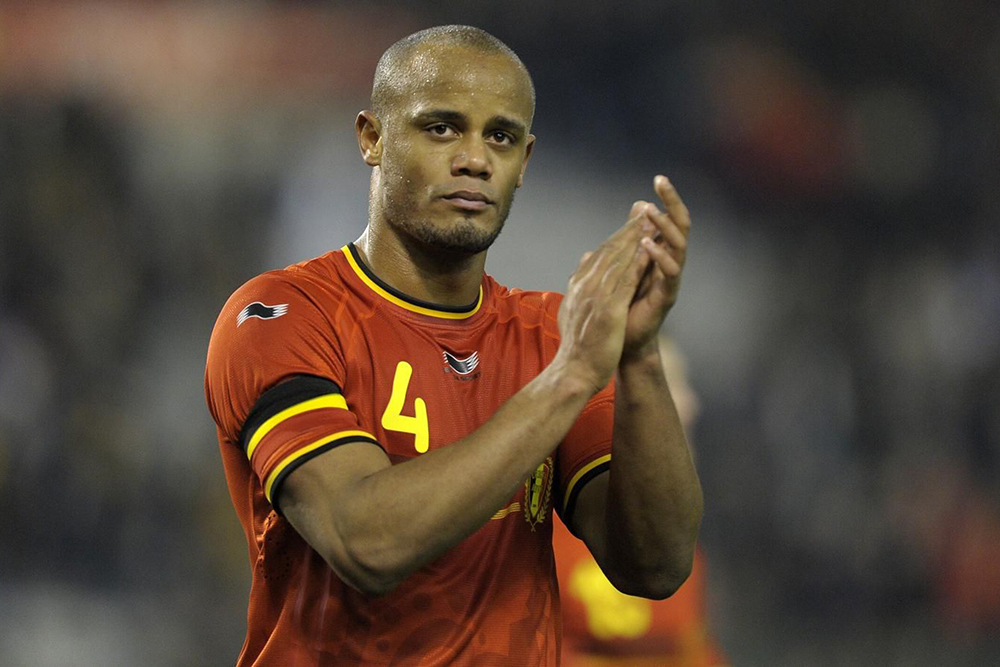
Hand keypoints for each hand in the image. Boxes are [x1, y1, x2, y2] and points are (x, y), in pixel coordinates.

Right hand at [554, 212, 647, 391]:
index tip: (632, 221)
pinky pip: (625, 282)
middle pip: (609, 251)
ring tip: (650, 221)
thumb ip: (579, 284)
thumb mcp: (573, 309)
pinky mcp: (608, 310)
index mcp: (579, 285)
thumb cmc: (576, 346)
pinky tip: (650, 251)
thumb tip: (584, 261)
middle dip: (628, 229)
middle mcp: (585, 285)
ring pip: (618, 261)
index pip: (600, 254)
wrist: (572, 372)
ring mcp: (596, 297)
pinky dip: (637, 264)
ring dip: (635, 239)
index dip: (617, 235)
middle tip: (644, 209)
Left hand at [622, 175, 690, 359]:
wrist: (622, 342)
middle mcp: (670, 263)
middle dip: (672, 203)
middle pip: (680, 226)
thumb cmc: (623, 305)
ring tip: (651, 212)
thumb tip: (631, 216)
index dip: (666, 200)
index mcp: (660, 254)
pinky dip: (660, 257)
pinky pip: (669, 274)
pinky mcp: (667, 296)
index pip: (668, 221)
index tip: (658, 177)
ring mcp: (670, 279)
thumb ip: (629, 242)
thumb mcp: (624, 267)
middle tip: (662, 182)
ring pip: (677, 246)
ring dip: (664, 227)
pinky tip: (649, 245)